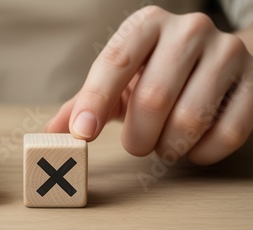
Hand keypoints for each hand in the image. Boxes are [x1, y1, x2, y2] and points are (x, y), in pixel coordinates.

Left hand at [47, 6, 252, 164]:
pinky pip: (227, 132)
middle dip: (138, 136)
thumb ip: (84, 103)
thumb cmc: (154, 72)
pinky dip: (202, 153)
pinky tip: (192, 147)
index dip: (95, 102)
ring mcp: (227, 53)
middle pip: (153, 97)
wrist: (213, 59)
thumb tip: (53, 133)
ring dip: (169, 146)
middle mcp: (188, 30)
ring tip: (164, 142)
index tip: (82, 134)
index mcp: (146, 25)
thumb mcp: (118, 81)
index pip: (114, 62)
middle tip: (137, 145)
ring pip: (191, 119)